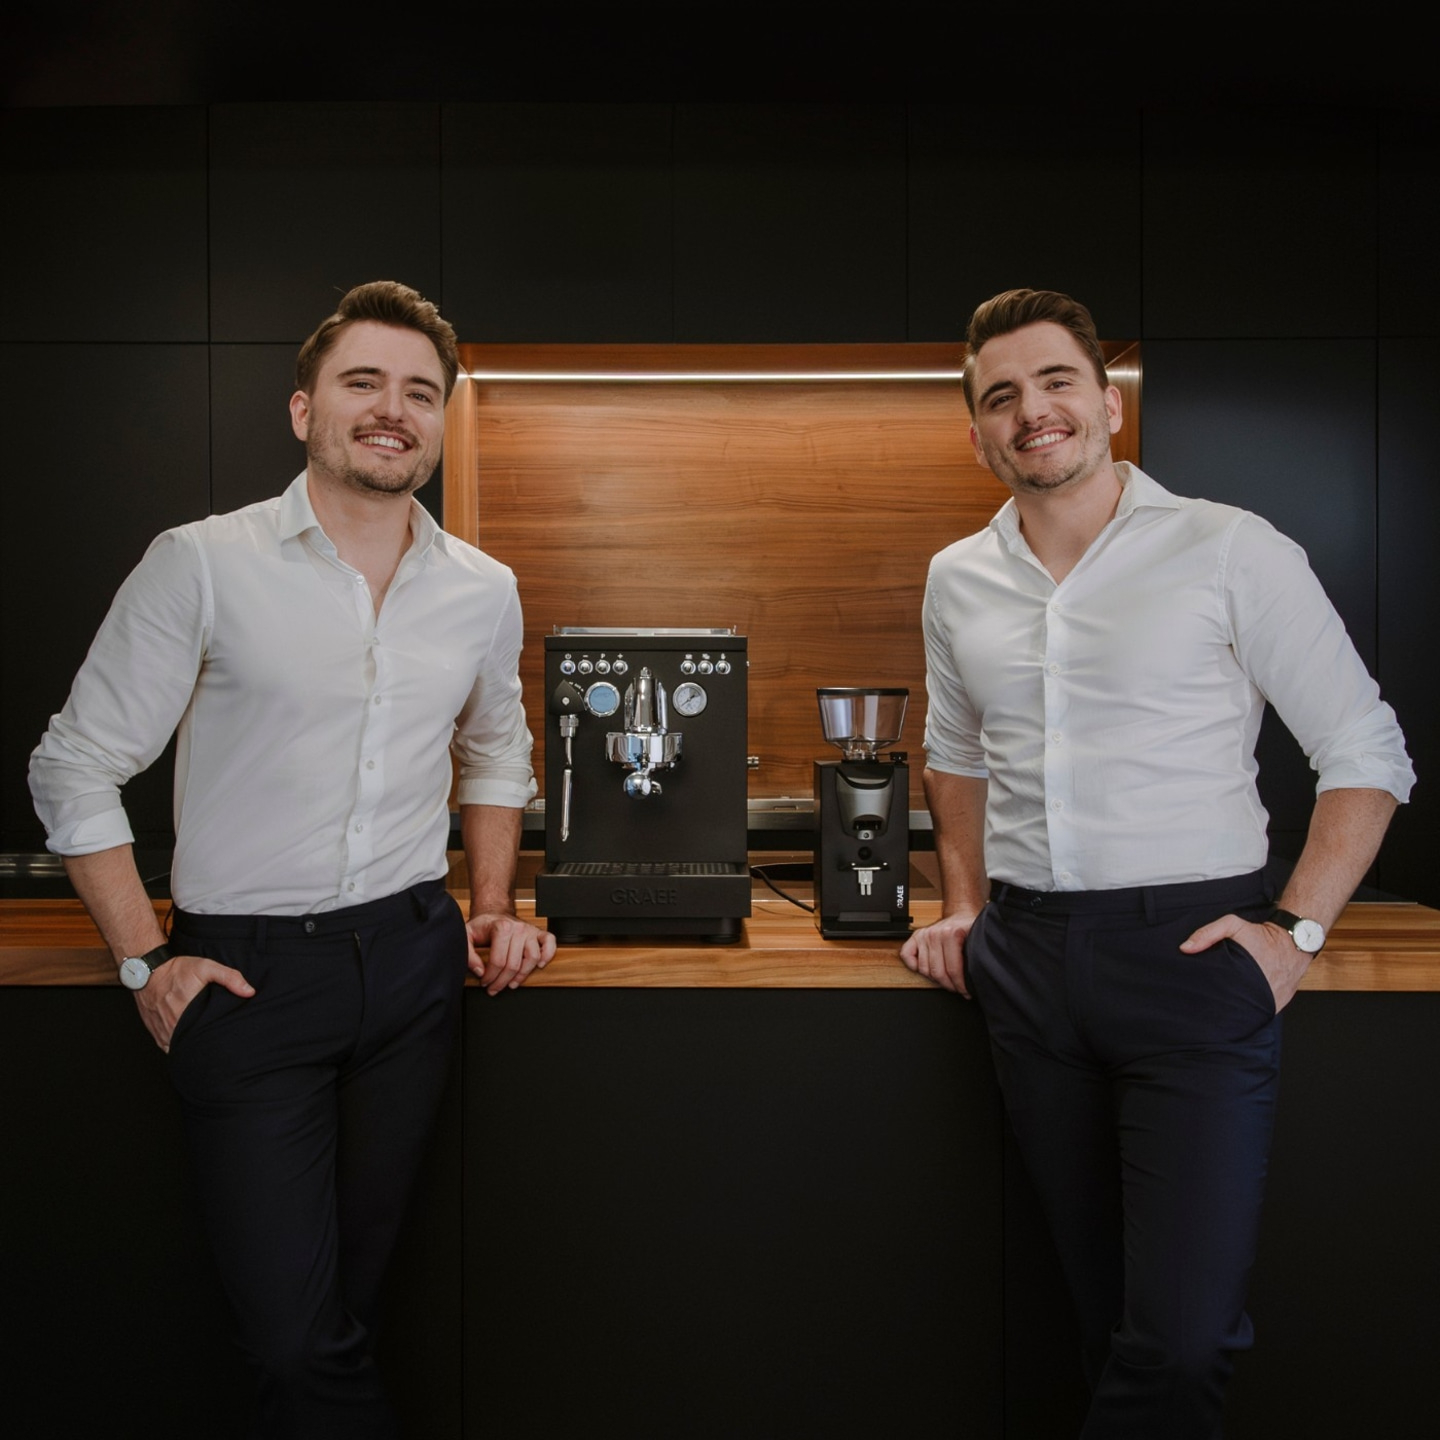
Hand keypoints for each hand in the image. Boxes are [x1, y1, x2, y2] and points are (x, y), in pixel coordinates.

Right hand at [134, 954, 254, 1052]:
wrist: (148, 971)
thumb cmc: (177, 970)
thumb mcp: (206, 967)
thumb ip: (229, 977)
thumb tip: (249, 991)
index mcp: (187, 1012)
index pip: (206, 1036)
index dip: (217, 1041)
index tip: (226, 1038)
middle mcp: (173, 1025)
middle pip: (193, 1045)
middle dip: (205, 1047)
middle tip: (219, 1044)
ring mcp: (162, 1031)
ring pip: (179, 1049)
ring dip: (190, 1048)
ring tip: (204, 1045)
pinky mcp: (155, 1033)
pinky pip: (167, 1048)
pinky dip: (177, 1048)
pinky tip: (188, 1044)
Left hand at [466, 912, 556, 995]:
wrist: (494, 914)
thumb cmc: (482, 926)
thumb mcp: (467, 936)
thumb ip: (468, 954)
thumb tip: (480, 971)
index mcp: (501, 928)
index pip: (498, 961)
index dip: (490, 976)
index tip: (484, 982)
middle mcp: (518, 929)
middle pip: (514, 964)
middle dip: (502, 981)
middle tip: (494, 988)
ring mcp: (530, 931)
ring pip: (532, 958)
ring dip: (522, 975)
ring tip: (512, 983)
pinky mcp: (539, 933)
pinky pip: (550, 943)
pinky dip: (548, 955)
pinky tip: (539, 966)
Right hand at [899, 911, 977, 996]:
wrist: (961, 912)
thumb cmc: (969, 927)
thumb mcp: (977, 940)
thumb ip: (976, 957)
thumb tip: (976, 978)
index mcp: (951, 934)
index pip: (953, 970)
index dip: (960, 986)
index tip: (965, 991)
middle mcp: (935, 934)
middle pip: (937, 972)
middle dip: (949, 986)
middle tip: (957, 989)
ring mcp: (924, 935)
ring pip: (924, 969)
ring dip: (934, 979)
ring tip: (946, 980)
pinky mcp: (916, 936)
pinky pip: (906, 955)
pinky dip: (912, 965)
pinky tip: (925, 969)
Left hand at [1179, 913, 1311, 1012]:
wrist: (1295, 941)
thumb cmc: (1263, 935)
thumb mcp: (1232, 925)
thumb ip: (1207, 934)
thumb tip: (1185, 948)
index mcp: (1242, 976)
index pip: (1218, 993)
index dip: (1206, 996)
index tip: (1195, 996)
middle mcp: (1258, 993)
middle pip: (1231, 1006)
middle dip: (1218, 1006)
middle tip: (1205, 1004)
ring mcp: (1269, 1002)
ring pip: (1246, 1013)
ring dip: (1235, 1011)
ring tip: (1221, 1010)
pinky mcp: (1278, 1005)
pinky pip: (1260, 1014)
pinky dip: (1251, 1012)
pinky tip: (1241, 1009)